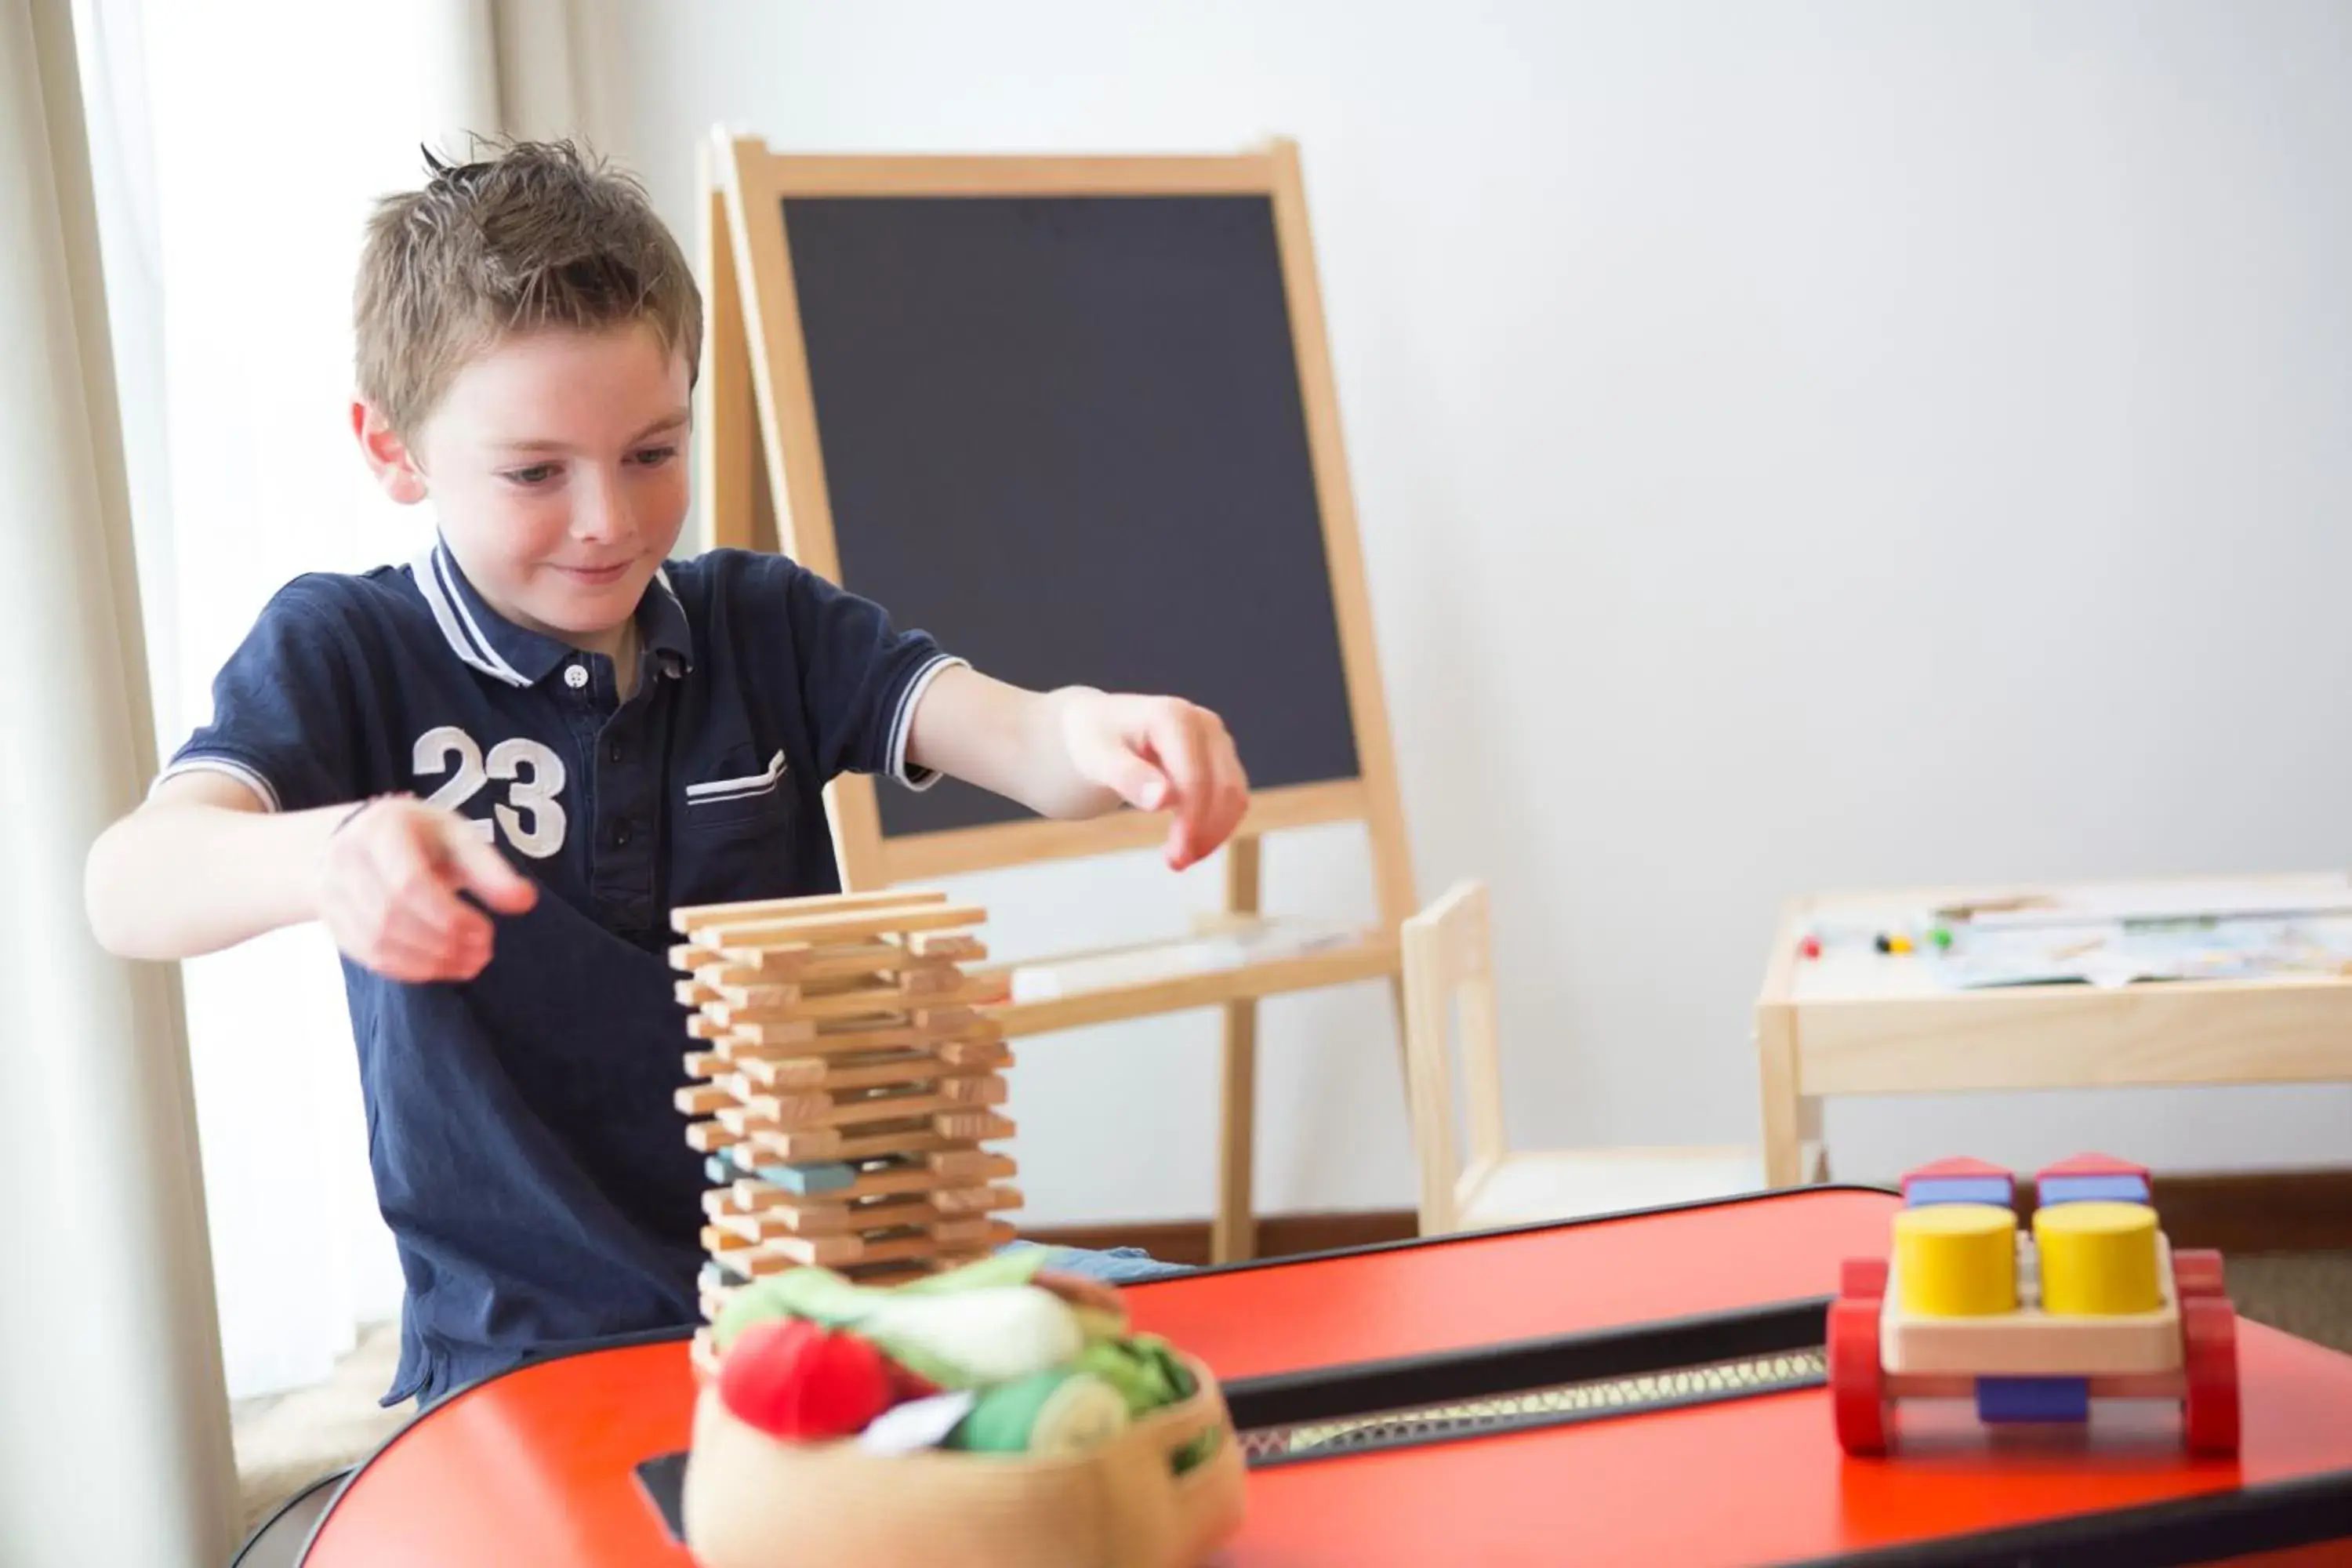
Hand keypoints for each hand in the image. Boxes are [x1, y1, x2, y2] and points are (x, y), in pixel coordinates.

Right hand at [314, 796, 537, 981]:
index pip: (409, 883)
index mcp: (382, 829)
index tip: (486, 932)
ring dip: (429, 962)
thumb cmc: (419, 837)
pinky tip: (442, 969)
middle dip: (443, 943)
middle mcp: (346, 859)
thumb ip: (489, 868)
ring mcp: (332, 892)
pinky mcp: (335, 922)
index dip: (450, 916)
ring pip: (378, 941)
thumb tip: (525, 901)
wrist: (356, 840)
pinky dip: (410, 969)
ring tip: (469, 964)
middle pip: (393, 916)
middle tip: (483, 953)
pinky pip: (370, 956)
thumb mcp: (456, 836)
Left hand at [1059, 693, 1248, 870]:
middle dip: (1204, 832)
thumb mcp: (1098, 759)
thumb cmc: (1096, 742)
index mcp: (1173, 716)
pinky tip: (1190, 843)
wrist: (1100, 728)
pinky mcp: (1221, 756)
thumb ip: (1128, 776)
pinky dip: (1217, 825)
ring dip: (1214, 833)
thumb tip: (1163, 800)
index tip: (1174, 858)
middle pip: (1223, 788)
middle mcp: (1203, 722)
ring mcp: (1217, 738)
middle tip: (1175, 863)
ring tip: (1180, 858)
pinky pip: (1233, 797)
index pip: (1196, 779)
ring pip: (1235, 795)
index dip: (1191, 822)